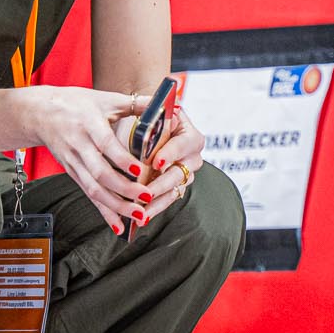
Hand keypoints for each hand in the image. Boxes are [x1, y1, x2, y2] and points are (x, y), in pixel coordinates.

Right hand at [22, 86, 148, 234]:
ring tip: (138, 215)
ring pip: (94, 189)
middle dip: (124, 189)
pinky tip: (118, 226)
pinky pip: (89, 195)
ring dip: (116, 206)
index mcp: (89, 124)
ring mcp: (74, 162)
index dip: (122, 159)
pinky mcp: (72, 173)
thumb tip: (166, 103)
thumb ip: (137, 103)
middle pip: (100, 173)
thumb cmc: (74, 103)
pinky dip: (103, 212)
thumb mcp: (105, 99)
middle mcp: (79, 146)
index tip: (140, 171)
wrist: (39, 113)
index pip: (106, 145)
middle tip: (145, 197)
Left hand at [112, 105, 207, 236]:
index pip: (182, 144)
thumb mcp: (151, 115)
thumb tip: (145, 120)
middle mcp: (192, 156)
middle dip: (160, 184)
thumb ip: (151, 119)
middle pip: (179, 172)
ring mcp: (186, 173)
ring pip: (174, 190)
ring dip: (156, 203)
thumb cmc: (149, 119)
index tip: (156, 162)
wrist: (151, 126)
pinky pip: (168, 199)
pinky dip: (154, 208)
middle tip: (145, 193)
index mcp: (190, 134)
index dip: (170, 153)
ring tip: (141, 213)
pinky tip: (141, 217)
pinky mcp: (177, 186)